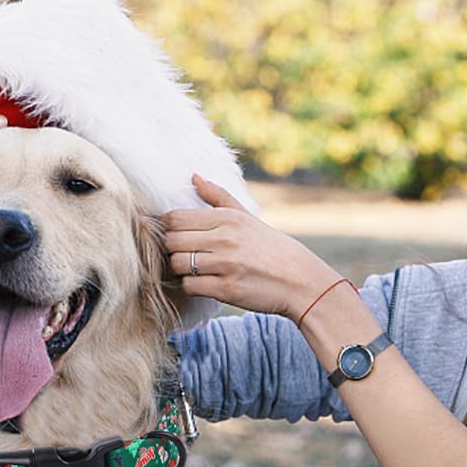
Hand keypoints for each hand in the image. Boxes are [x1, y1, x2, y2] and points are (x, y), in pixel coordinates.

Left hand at [162, 175, 341, 322]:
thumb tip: (193, 177)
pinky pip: (190, 286)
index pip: (175, 218)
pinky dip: (192, 286)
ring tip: (194, 269)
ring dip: (181, 270)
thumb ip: (218, 197)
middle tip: (183, 254)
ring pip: (177, 264)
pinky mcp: (227, 289)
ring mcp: (225, 265)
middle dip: (172, 249)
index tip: (177, 236)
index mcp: (227, 219)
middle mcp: (224, 239)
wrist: (299, 280)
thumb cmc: (270, 248)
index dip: (168, 228)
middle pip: (171, 241)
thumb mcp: (247, 217)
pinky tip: (205, 283)